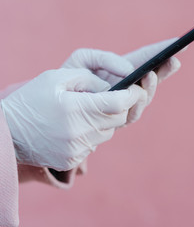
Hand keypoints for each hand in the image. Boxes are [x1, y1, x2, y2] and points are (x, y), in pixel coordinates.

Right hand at [1, 68, 146, 170]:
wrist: (6, 132)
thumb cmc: (31, 100)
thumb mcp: (55, 77)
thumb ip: (87, 79)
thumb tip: (111, 88)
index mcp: (76, 109)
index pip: (118, 103)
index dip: (132, 94)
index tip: (137, 88)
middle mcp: (79, 132)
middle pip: (118, 118)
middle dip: (122, 106)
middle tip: (116, 96)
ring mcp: (76, 149)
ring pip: (109, 132)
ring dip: (107, 120)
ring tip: (91, 110)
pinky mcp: (72, 159)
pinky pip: (95, 143)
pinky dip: (94, 132)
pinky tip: (79, 124)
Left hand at [61, 38, 181, 122]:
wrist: (54, 107)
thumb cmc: (69, 78)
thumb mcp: (84, 59)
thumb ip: (105, 58)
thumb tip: (128, 71)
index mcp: (121, 70)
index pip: (146, 60)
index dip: (164, 53)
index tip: (181, 46)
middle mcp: (127, 88)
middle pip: (152, 80)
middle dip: (164, 70)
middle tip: (172, 61)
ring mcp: (124, 105)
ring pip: (144, 99)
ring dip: (148, 87)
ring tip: (149, 75)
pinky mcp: (117, 120)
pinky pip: (130, 113)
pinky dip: (133, 104)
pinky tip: (135, 93)